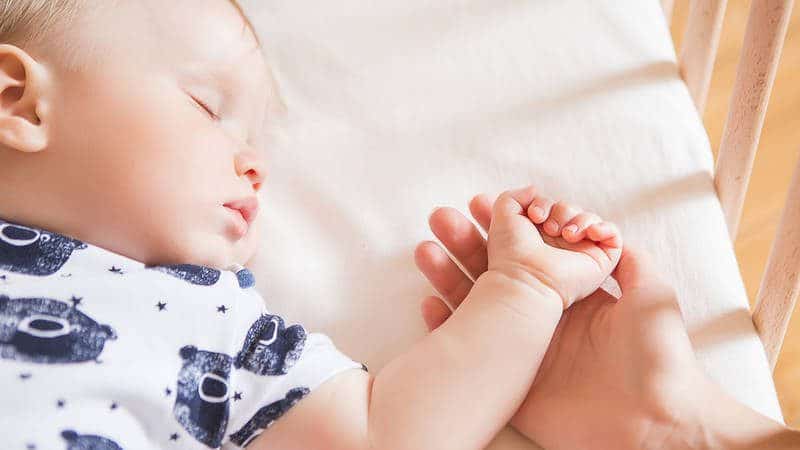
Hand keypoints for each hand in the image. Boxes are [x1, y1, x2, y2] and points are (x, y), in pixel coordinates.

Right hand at [415, 194, 704, 449]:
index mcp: (569, 298)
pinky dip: (444, 325)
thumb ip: (628, 260)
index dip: (504, 228)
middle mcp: (540, 319)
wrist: (653, 424)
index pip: (527, 254)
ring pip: (475, 305)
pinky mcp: (508, 382)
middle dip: (467, 243)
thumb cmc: (658, 358)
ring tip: (426, 249)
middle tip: (445, 218)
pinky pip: (468, 349)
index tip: (482, 205)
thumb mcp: (651, 295)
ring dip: (448, 275)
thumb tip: (605, 229)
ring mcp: (521, 350)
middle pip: (494, 273)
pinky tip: (428, 301)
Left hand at [478, 185, 621, 308]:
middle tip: (549, 228)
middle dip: (561, 211)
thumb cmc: (511, 250)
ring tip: (565, 235)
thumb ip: (514, 195)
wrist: (526, 277)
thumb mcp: (503, 214)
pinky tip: (588, 234)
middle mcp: (561, 243)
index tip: (534, 215)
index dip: (544, 203)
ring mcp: (582, 252)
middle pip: (571, 209)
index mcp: (540, 234)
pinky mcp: (601, 261)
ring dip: (578, 220)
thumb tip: (535, 190)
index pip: (552, 206)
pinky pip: (613, 234)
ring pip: (590, 218)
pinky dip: (604, 228)